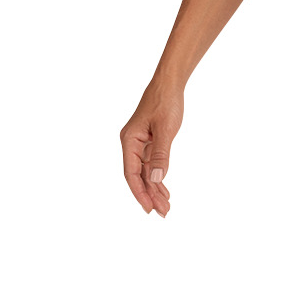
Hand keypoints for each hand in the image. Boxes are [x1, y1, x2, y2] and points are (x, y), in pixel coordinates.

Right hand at [120, 81, 183, 215]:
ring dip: (155, 191)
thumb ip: (161, 155)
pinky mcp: (150, 144)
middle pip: (138, 176)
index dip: (139, 192)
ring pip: (145, 173)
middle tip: (163, 213)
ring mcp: (140, 145)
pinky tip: (165, 193)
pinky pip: (151, 166)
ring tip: (166, 208)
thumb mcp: (166, 130)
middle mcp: (132, 144)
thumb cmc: (165, 102)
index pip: (131, 173)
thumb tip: (156, 178)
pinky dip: (158, 180)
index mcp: (130, 140)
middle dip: (150, 196)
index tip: (149, 208)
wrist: (169, 85)